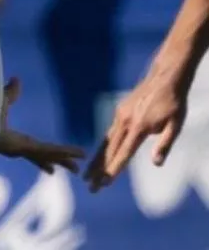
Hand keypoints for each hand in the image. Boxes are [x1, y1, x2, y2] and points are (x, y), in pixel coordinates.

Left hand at [0, 78, 85, 172]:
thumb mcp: (2, 100)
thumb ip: (11, 93)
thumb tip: (16, 79)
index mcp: (14, 139)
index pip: (32, 149)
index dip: (43, 157)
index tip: (51, 167)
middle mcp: (19, 148)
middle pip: (44, 158)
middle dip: (58, 163)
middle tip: (73, 170)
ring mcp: (24, 149)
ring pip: (50, 155)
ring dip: (65, 159)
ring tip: (78, 169)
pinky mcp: (27, 147)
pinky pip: (51, 150)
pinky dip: (65, 151)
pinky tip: (79, 153)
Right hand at [84, 66, 187, 191]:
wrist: (165, 77)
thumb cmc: (174, 103)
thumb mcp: (176, 125)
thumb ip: (165, 144)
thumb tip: (156, 163)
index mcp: (138, 127)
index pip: (123, 153)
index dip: (113, 170)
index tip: (104, 184)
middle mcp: (124, 121)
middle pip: (108, 150)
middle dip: (98, 170)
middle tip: (89, 186)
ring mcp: (120, 115)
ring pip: (105, 142)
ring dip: (96, 160)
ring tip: (87, 175)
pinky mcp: (120, 112)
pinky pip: (109, 133)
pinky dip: (103, 147)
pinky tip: (100, 156)